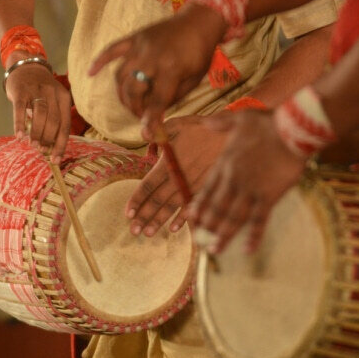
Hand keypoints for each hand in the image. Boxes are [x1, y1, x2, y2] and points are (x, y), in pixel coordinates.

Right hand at [4, 54, 71, 162]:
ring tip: (33, 146)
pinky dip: (20, 124)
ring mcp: (36, 90)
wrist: (25, 66)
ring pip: (40, 115)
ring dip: (37, 133)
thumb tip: (52, 148)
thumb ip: (54, 120)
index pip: (65, 125)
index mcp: (64, 97)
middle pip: (54, 120)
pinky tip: (19, 136)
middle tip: (41, 151)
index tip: (56, 160)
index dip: (61, 144)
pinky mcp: (21, 90)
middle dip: (48, 139)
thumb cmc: (40, 91)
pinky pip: (20, 109)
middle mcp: (52, 92)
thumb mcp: (53, 101)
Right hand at [88, 4, 224, 140]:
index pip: (157, 101)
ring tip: (130, 104)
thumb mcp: (193, 80)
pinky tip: (90, 73)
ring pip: (120, 77)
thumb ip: (172, 98)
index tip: (146, 135)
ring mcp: (140, 47)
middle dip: (135, 109)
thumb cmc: (199, 54)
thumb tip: (154, 116)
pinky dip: (99, 62)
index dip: (151, 120)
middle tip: (141, 116)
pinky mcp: (134, 38)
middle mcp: (152, 58)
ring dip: (122, 95)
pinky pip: (111, 50)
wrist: (198, 21)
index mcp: (171, 69)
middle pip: (133, 91)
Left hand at [126, 114, 227, 236]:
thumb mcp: (176, 124)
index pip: (149, 185)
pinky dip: (183, 219)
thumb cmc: (200, 128)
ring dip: (160, 220)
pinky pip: (192, 206)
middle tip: (133, 231)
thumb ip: (157, 129)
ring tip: (148, 233)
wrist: (230, 134)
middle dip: (145, 216)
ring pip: (173, 206)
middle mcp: (180, 176)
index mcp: (169, 162)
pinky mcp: (205, 189)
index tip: (128, 213)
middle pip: (158, 200)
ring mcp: (193, 185)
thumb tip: (143, 135)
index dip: (137, 199)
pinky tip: (173, 229)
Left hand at [188, 110, 307, 253]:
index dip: (198, 206)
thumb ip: (221, 122)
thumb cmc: (268, 122)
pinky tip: (247, 250)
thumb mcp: (240, 117)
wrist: (293, 129)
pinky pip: (259, 220)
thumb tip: (206, 122)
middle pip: (216, 208)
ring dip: (223, 236)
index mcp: (225, 164)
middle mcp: (234, 180)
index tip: (191, 219)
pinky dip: (253, 236)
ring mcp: (250, 190)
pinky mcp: (269, 196)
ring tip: (215, 250)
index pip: (207, 189)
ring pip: (232, 218)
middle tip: (200, 241)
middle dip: (207, 226)